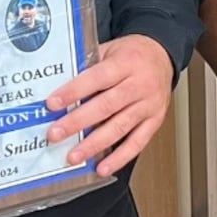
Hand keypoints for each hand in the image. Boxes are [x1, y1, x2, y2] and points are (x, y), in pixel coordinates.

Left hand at [45, 34, 175, 175]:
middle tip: (56, 134)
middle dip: (78, 122)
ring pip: (120, 126)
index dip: (74, 91)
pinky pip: (138, 142)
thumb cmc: (133, 54)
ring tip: (73, 156)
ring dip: (94, 144)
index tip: (53, 104)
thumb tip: (59, 86)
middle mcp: (140, 84)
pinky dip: (119, 157)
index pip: (98, 78)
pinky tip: (103, 167)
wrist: (163, 56)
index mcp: (127, 62)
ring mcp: (149, 104)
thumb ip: (89, 65)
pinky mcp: (155, 120)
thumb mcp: (111, 49)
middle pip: (107, 106)